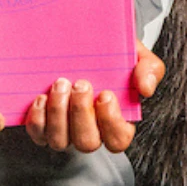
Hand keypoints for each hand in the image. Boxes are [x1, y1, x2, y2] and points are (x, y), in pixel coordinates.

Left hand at [25, 40, 164, 152]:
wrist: (86, 42)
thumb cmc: (114, 55)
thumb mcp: (138, 56)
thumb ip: (149, 70)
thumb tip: (145, 89)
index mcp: (117, 120)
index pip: (118, 139)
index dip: (111, 122)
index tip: (106, 94)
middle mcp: (91, 130)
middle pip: (87, 142)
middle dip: (81, 114)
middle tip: (80, 84)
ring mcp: (66, 130)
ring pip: (60, 141)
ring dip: (58, 114)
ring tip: (59, 84)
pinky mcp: (44, 125)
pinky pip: (38, 134)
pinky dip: (38, 119)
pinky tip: (41, 97)